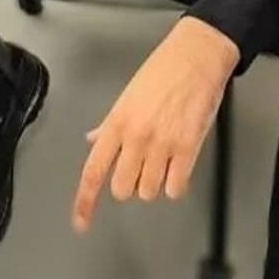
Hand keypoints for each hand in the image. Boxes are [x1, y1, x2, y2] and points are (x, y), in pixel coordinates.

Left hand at [72, 16, 238, 233]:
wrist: (196, 56)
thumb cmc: (163, 71)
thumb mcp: (127, 96)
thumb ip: (109, 125)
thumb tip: (93, 142)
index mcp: (116, 122)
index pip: (93, 171)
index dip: (85, 202)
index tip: (82, 222)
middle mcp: (136, 136)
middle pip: (122, 189)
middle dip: (130, 183)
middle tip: (139, 167)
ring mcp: (162, 143)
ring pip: (149, 192)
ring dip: (154, 183)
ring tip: (162, 160)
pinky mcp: (188, 147)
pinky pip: (175, 187)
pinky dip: (175, 184)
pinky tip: (178, 167)